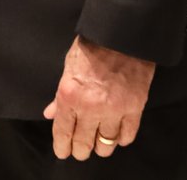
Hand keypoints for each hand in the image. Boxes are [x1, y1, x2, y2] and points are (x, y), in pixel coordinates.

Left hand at [42, 36, 154, 160]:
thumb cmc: (92, 46)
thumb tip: (51, 114)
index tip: (63, 152)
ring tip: (99, 145)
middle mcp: (90, 106)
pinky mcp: (134, 107)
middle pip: (84, 143)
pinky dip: (121, 139)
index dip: (62, 146)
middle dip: (80, 150)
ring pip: (106, 143)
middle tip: (80, 151)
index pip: (63, 131)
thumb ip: (60, 95)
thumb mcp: (68, 67)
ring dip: (101, 147)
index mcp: (69, 95)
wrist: (121, 34)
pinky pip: (127, 134)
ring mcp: (114, 109)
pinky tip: (117, 137)